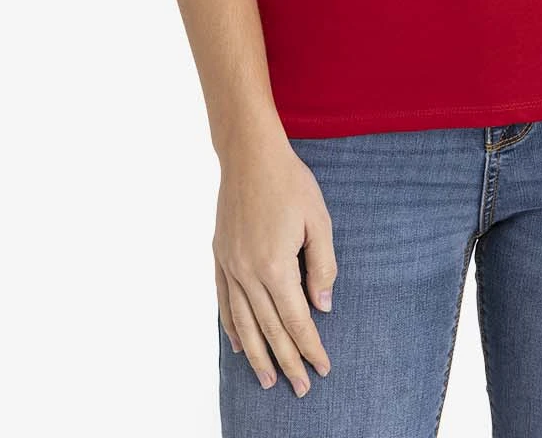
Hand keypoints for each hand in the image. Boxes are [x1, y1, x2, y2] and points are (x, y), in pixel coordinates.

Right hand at [212, 135, 337, 396]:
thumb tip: (321, 307)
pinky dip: (231, 327)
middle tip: (301, 388)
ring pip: (243, 322)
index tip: (322, 367)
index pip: (296, 319)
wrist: (250, 154)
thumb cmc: (290, 182)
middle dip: (287, 361)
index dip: (310, 346)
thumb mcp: (319, 221)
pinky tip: (239, 345)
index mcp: (275, 265)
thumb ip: (322, 267)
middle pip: (269, 328)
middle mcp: (248, 271)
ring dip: (257, 354)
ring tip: (267, 380)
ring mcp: (229, 264)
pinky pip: (224, 300)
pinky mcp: (220, 255)